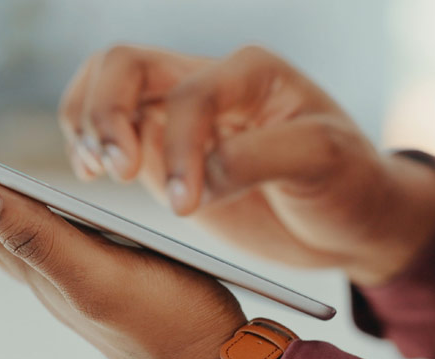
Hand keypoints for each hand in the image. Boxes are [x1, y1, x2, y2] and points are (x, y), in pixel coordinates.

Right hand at [59, 45, 434, 283]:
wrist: (350, 217)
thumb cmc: (348, 181)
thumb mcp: (324, 161)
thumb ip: (261, 158)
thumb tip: (202, 175)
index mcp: (250, 73)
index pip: (191, 93)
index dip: (182, 146)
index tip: (187, 203)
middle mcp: (207, 81)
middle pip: (126, 65)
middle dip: (107, 114)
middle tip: (116, 172)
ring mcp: (177, 115)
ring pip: (104, 85)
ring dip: (85, 123)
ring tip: (95, 171)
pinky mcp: (161, 151)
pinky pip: (104, 129)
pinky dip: (84, 143)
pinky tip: (91, 175)